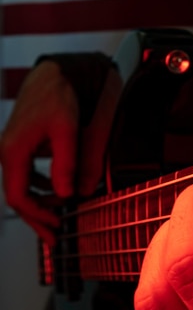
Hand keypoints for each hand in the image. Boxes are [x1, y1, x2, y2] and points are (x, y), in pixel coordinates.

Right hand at [0, 61, 121, 244]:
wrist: (53, 74)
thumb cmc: (59, 98)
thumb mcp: (67, 132)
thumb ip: (66, 164)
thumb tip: (68, 194)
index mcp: (14, 152)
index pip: (18, 196)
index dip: (36, 216)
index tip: (55, 228)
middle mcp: (8, 153)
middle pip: (18, 195)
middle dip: (37, 217)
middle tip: (55, 236)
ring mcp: (12, 148)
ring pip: (21, 185)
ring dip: (38, 202)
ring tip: (58, 216)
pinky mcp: (22, 144)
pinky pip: (26, 173)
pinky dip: (39, 186)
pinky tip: (54, 191)